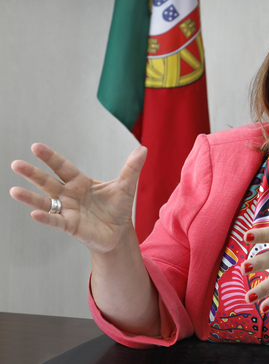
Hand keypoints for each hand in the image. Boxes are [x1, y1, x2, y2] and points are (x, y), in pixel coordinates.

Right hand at [10, 143, 146, 253]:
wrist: (119, 232)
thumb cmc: (118, 208)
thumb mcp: (126, 186)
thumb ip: (132, 168)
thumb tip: (143, 149)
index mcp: (80, 182)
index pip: (62, 167)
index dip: (50, 158)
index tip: (35, 147)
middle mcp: (69, 195)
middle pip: (48, 182)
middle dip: (33, 173)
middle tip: (16, 164)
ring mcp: (68, 211)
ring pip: (45, 202)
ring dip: (30, 197)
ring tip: (13, 190)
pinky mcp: (70, 226)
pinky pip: (55, 221)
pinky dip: (45, 217)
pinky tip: (34, 213)